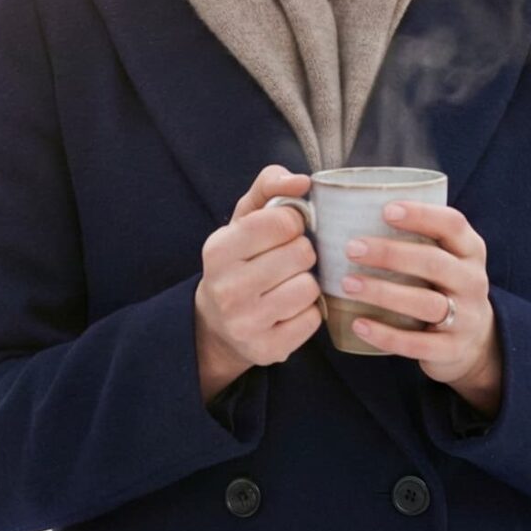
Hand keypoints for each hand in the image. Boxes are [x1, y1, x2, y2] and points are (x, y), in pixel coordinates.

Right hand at [195, 165, 323, 385]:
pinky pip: (313, 319)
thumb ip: (269, 187)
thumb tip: (302, 180)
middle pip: (301, 253)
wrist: (217, 324)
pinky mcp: (267, 349)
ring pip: (309, 288)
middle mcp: (227, 288)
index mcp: (218, 249)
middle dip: (302, 253)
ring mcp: (246, 323)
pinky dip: (308, 312)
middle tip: (287, 261)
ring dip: (306, 283)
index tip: (284, 232)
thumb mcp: (244, 220)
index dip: (293, 223)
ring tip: (287, 285)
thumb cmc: (239, 260)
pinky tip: (289, 310)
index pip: (281, 221)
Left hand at [342, 201, 500, 404]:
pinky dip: (386, 335)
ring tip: (348, 284)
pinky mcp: (452, 349)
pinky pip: (418, 343)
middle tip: (352, 248)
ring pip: (425, 303)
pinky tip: (358, 324)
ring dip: (384, 292)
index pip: (453, 224)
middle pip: (434, 263)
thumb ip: (414, 240)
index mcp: (469, 251)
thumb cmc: (442, 287)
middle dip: (391, 254)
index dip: (422, 215)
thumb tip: (347, 214)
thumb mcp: (443, 259)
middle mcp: (472, 281)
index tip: (386, 210)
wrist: (475, 342)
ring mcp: (466, 317)